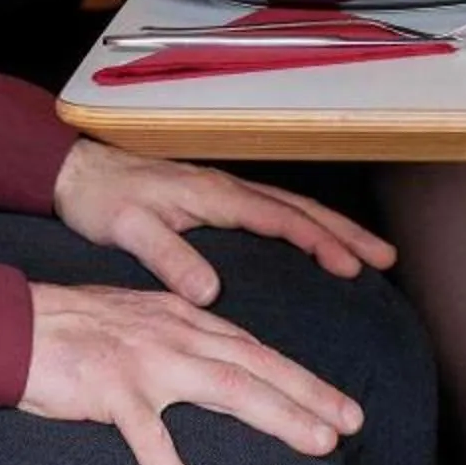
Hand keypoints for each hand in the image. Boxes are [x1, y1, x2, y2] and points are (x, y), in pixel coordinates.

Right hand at [20, 279, 363, 464]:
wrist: (16, 322)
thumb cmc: (79, 330)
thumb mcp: (144, 323)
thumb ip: (185, 341)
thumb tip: (224, 364)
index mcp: (186, 320)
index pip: (257, 350)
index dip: (301, 378)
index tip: (340, 405)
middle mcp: (177, 334)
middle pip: (257, 366)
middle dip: (310, 394)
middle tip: (352, 422)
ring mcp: (146, 360)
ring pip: (226, 388)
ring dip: (277, 415)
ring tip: (316, 442)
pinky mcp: (110, 389)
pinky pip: (144, 435)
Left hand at [54, 139, 397, 303]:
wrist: (79, 172)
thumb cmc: (103, 199)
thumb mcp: (129, 229)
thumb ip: (170, 256)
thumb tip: (209, 293)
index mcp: (215, 195)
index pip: (281, 219)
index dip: (319, 242)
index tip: (350, 266)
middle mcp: (228, 189)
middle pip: (301, 209)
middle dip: (346, 232)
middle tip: (386, 258)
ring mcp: (225, 192)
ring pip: (293, 208)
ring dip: (333, 228)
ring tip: (369, 253)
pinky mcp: (217, 200)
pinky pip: (275, 213)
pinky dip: (305, 227)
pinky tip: (315, 244)